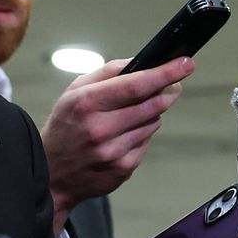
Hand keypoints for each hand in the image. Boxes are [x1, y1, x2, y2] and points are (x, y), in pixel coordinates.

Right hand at [43, 56, 192, 232]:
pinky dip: (141, 134)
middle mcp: (100, 128)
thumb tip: (141, 62)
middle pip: (154, 104)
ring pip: (154, 122)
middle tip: (172, 84)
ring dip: (151, 114)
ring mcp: (113, 152)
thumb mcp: (74, 92)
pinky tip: (122, 136)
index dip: (166, 72)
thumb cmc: (64, 127)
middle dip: (168, 90)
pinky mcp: (123, 168)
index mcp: (87, 104)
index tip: (186, 63)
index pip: (137, 85)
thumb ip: (108, 73)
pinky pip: (147, 142)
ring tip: (128, 115)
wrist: (51, 175)